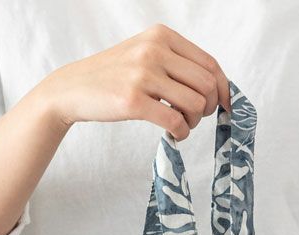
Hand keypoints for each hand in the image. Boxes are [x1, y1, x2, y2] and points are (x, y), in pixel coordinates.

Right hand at [39, 23, 230, 139]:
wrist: (73, 88)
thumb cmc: (114, 76)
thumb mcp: (145, 55)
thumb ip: (176, 64)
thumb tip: (216, 87)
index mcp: (161, 36)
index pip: (209, 64)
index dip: (223, 89)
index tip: (224, 106)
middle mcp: (154, 50)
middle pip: (206, 85)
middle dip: (209, 107)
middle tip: (196, 118)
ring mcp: (143, 75)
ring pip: (195, 104)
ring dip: (194, 122)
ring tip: (182, 125)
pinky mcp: (133, 101)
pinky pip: (175, 122)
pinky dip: (182, 133)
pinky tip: (175, 134)